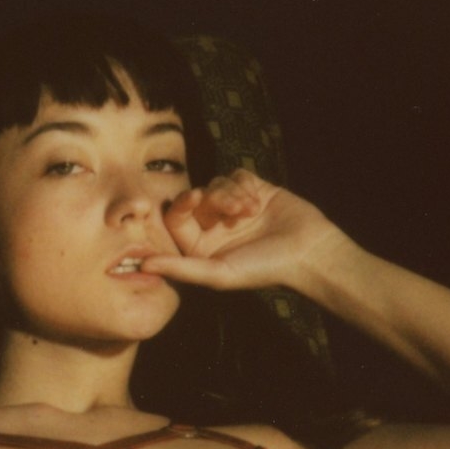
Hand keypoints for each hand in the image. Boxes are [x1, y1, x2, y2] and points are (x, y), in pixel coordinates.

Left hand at [147, 169, 348, 292]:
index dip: (181, 204)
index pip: (175, 218)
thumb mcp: (218, 273)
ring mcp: (233, 207)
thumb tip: (143, 264)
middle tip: (233, 209)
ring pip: (216, 183)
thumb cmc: (263, 269)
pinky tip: (259, 203)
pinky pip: (235, 175)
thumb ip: (180, 269)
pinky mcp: (253, 190)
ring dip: (232, 194)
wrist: (306, 252)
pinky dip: (245, 186)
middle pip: (195, 196)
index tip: (195, 198)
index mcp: (201, 247)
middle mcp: (214, 226)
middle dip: (213, 198)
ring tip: (250, 211)